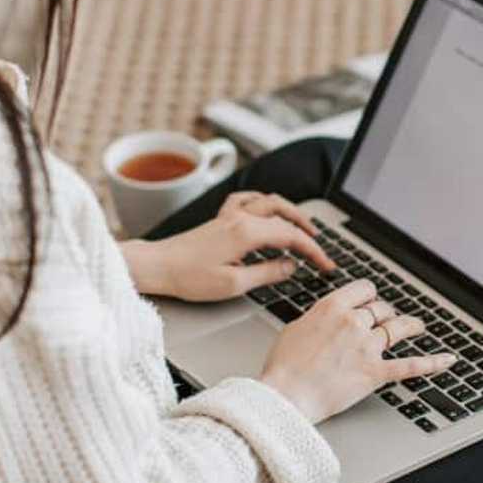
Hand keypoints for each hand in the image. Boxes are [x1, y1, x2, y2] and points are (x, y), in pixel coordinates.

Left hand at [120, 191, 335, 300]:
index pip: (292, 236)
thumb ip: (267, 273)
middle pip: (285, 214)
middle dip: (307, 228)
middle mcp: (240, 218)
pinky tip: (266, 208)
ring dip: (290, 211)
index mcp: (247, 232)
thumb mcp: (234, 284)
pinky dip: (263, 201)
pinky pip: (247, 199)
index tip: (326, 264)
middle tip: (320, 246)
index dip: (314, 250)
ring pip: (269, 202)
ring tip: (303, 226)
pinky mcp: (220, 219)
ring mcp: (230, 216)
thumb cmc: (189, 277)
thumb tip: (290, 266)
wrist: (157, 266)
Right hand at [259, 279, 456, 422]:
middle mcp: (353, 322)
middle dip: (385, 314)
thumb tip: (329, 316)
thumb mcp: (296, 327)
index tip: (370, 301)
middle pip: (381, 308)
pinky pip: (410, 365)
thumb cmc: (284, 366)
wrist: (285, 395)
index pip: (365, 289)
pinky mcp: (375, 372)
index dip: (370, 296)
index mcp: (332, 306)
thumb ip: (319, 317)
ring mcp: (367, 347)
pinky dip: (432, 363)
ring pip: (398, 328)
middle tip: (387, 320)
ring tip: (418, 326)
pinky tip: (447, 360)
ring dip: (410, 325)